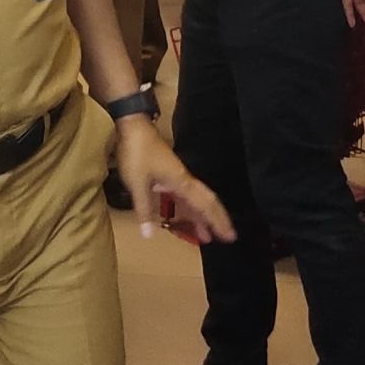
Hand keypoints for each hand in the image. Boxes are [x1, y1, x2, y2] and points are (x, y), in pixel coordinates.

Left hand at [114, 120, 235, 245]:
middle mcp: (184, 180)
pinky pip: (185, 195)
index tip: (230, 236)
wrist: (133, 127)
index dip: (217, 221)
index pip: (205, 205)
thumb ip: (144, 209)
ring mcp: (178, 176)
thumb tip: (149, 236)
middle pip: (206, 201)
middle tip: (228, 237)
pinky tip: (187, 216)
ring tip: (207, 235)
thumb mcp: (137, 183)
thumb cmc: (137, 153)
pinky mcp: (169, 174)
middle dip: (217, 219)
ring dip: (202, 216)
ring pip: (196, 199)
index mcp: (181, 182)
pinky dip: (189, 208)